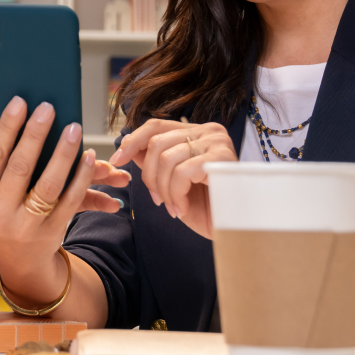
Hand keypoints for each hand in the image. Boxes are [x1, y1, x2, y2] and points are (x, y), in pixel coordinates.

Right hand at [0, 97, 129, 307]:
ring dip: (63, 153)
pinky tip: (87, 156)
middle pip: (20, 167)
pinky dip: (80, 176)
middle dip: (35, 134)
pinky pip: (69, 200)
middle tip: (48, 107)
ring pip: (48, 184)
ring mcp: (26, 225)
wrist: (18, 257)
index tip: (20, 101)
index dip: (6, 127)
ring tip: (73, 127)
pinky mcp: (51, 231)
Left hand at [108, 119, 235, 237]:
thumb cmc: (208, 208)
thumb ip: (156, 163)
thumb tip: (130, 150)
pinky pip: (182, 172)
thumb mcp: (174, 182)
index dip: (132, 141)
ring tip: (173, 206)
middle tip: (157, 200)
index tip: (116, 159)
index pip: (155, 125)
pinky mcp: (222, 158)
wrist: (238, 229)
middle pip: (156, 143)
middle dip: (149, 176)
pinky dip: (176, 194)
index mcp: (197, 132)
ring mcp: (217, 142)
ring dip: (163, 189)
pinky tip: (183, 208)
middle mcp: (209, 130)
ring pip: (166, 158)